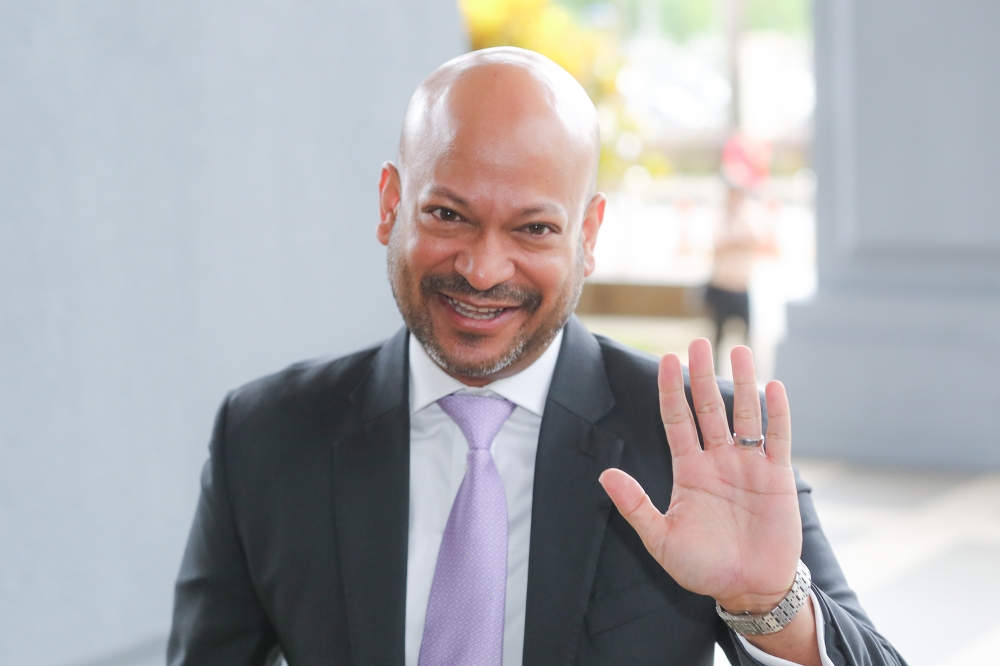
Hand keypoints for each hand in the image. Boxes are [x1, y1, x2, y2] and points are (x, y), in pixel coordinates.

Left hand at [599, 339, 799, 613]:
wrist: (748, 590)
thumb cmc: (702, 567)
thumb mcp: (661, 540)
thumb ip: (636, 507)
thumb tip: (605, 476)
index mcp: (688, 470)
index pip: (676, 420)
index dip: (670, 390)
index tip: (665, 358)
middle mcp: (717, 460)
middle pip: (708, 408)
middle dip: (701, 375)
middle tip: (697, 342)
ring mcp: (748, 465)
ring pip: (744, 415)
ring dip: (741, 383)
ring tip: (739, 350)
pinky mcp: (777, 476)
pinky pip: (778, 437)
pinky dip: (777, 413)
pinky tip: (773, 386)